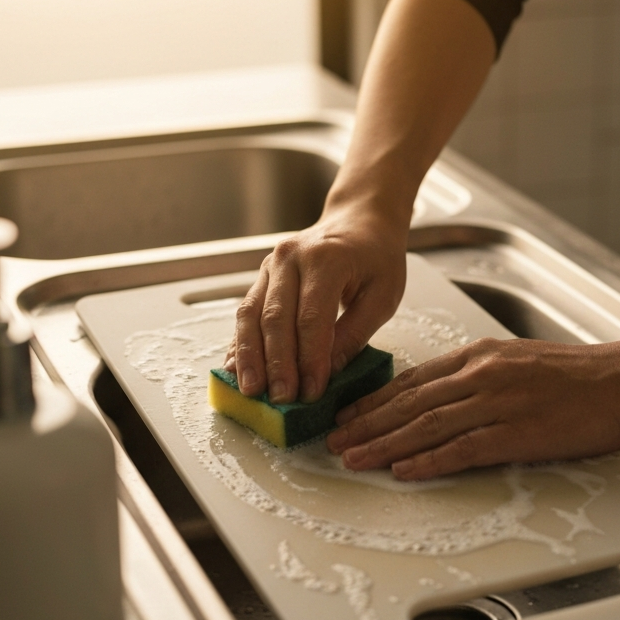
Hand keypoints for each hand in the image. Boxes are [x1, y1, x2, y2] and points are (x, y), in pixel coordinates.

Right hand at [225, 205, 406, 402]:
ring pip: (251, 315)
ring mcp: (271, 265)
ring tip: (251, 391)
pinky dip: (240, 342)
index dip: (310, 358)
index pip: (312, 317)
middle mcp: (291, 258)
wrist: (360, 220)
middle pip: (276, 318)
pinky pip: (246, 312)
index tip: (312, 391)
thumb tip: (327, 372)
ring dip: (250, 357)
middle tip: (281, 399)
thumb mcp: (383, 296)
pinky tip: (236, 368)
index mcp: (327, 259)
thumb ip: (355, 333)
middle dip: (277, 364)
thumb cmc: (377, 257)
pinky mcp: (262, 276)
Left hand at [326, 337, 619, 478]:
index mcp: (479, 356)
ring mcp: (497, 402)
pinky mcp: (517, 431)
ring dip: (384, 443)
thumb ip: (480, 377)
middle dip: (367, 423)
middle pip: (410, 402)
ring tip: (354, 459)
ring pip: (427, 424)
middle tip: (334, 441)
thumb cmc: (578, 375)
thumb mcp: (518, 361)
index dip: (376, 400)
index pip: (414, 380)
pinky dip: (429, 459)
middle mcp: (480, 374)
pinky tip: (403, 470)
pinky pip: (463, 447)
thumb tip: (444, 398)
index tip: (348, 415)